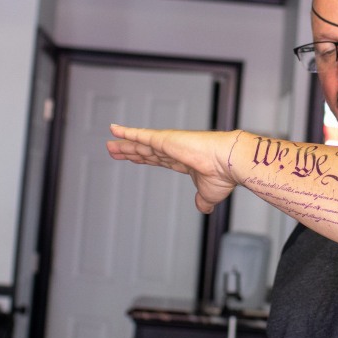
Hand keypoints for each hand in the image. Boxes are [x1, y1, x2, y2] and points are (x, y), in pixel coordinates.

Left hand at [106, 124, 239, 213]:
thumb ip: (203, 201)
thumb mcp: (209, 194)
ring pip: (140, 145)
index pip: (160, 160)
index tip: (136, 159)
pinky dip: (126, 132)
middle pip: (147, 152)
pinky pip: (140, 135)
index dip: (147, 160)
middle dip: (132, 152)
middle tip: (116, 151)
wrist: (227, 162)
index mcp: (185, 163)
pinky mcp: (164, 139)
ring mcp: (169, 144)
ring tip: (110, 145)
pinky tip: (113, 130)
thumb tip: (203, 208)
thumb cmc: (223, 175)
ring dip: (124, 145)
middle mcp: (175, 152)